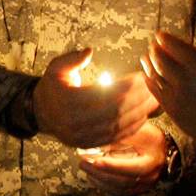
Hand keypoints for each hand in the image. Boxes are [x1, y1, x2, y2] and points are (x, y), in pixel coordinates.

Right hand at [33, 50, 157, 148]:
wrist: (41, 112)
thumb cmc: (53, 86)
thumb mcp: (57, 68)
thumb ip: (72, 59)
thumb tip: (89, 51)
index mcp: (67, 102)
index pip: (105, 94)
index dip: (127, 85)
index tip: (142, 75)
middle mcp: (75, 123)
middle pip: (116, 111)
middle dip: (138, 99)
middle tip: (154, 86)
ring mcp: (82, 136)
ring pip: (118, 126)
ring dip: (140, 113)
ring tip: (155, 99)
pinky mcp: (89, 144)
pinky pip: (116, 137)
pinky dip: (132, 127)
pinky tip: (144, 115)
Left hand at [77, 121, 168, 195]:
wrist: (159, 146)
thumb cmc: (147, 135)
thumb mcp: (138, 130)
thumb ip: (122, 136)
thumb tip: (98, 139)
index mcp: (153, 160)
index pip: (134, 167)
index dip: (114, 166)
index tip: (96, 161)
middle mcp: (151, 175)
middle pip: (124, 181)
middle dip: (101, 174)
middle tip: (83, 163)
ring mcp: (145, 184)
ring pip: (120, 188)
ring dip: (100, 180)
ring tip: (85, 169)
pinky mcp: (137, 188)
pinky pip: (119, 191)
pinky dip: (104, 185)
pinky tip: (92, 176)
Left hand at [141, 13, 195, 143]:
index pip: (172, 45)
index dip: (163, 38)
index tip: (160, 35)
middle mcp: (183, 79)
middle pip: (158, 58)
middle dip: (154, 50)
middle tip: (154, 46)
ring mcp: (175, 95)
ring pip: (153, 74)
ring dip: (148, 64)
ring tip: (147, 57)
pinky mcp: (171, 109)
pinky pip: (153, 91)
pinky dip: (149, 80)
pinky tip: (149, 75)